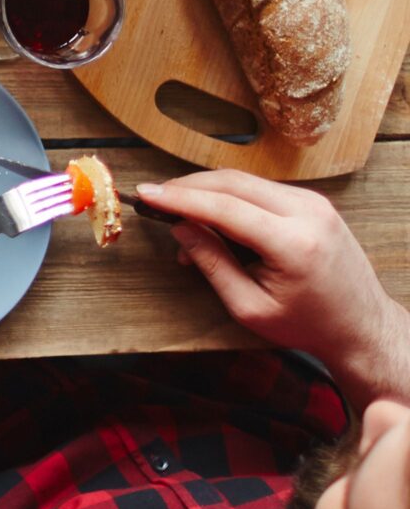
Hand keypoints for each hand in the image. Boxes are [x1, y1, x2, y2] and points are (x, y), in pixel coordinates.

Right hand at [138, 171, 409, 405]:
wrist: (363, 327)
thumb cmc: (308, 325)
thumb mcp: (250, 307)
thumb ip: (212, 264)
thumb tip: (180, 228)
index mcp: (294, 243)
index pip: (223, 207)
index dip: (179, 199)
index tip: (145, 194)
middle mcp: (309, 213)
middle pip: (232, 182)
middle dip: (188, 187)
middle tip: (156, 199)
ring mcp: (315, 203)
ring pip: (245, 181)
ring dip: (208, 192)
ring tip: (182, 218)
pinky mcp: (314, 202)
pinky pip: (261, 189)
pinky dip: (231, 197)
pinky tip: (213, 218)